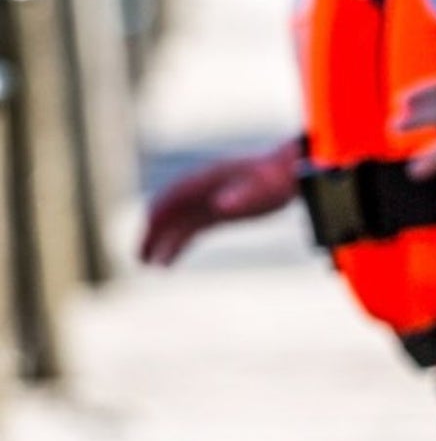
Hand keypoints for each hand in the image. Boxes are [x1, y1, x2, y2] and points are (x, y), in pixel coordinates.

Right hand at [139, 141, 299, 264]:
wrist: (290, 172)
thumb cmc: (276, 178)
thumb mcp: (262, 187)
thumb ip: (241, 196)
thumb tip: (220, 205)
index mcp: (204, 181)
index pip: (170, 200)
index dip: (156, 219)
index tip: (145, 239)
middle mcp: (199, 191)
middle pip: (166, 213)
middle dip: (151, 235)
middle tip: (141, 260)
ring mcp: (205, 202)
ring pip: (175, 225)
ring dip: (161, 244)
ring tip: (151, 267)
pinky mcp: (215, 213)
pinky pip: (188, 231)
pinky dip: (176, 245)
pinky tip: (167, 264)